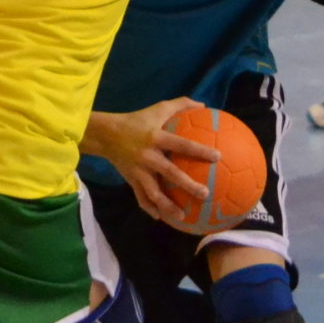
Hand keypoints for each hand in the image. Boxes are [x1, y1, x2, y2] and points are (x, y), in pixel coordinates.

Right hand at [91, 97, 217, 222]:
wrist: (106, 134)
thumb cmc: (136, 120)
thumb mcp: (158, 108)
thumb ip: (181, 105)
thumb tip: (204, 105)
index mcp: (156, 138)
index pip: (181, 144)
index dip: (199, 150)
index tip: (218, 157)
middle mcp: (148, 156)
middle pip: (170, 173)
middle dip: (188, 185)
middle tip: (205, 194)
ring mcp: (139, 171)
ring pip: (154, 193)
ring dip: (168, 206)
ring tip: (182, 217)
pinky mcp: (131, 180)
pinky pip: (141, 198)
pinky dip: (150, 209)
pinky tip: (160, 217)